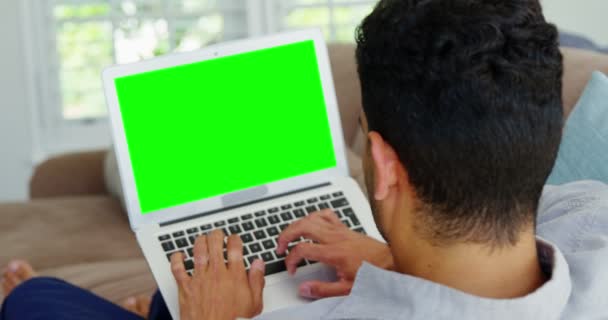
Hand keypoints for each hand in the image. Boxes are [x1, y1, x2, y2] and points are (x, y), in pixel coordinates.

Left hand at [171, 230, 265, 319]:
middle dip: (217, 235)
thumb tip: (259, 264)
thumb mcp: (254, 303)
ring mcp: (200, 279)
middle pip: (215, 243)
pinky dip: (177, 258)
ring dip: (200, 241)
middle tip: (218, 235)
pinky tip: (179, 255)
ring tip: (202, 239)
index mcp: (235, 276)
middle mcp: (216, 274)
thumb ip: (257, 281)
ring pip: (198, 250)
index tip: (234, 239)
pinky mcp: (185, 287)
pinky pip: (177, 268)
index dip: (235, 239)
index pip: (235, 247)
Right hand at [276, 209, 393, 298]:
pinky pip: (326, 214)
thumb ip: (322, 289)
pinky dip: (314, 216)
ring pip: (311, 217)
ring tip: (289, 235)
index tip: (291, 268)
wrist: (391, 262)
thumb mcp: (346, 288)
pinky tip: (310, 224)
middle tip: (279, 246)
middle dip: (285, 235)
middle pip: (302, 226)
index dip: (291, 259)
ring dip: (296, 224)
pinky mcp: (344, 227)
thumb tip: (303, 288)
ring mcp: (339, 230)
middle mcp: (335, 237)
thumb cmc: (372, 273)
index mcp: (333, 253)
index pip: (302, 249)